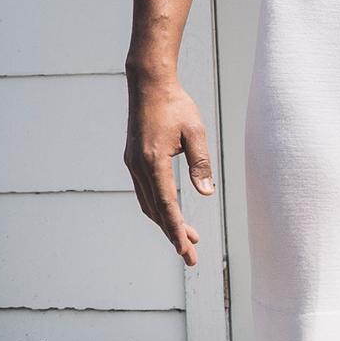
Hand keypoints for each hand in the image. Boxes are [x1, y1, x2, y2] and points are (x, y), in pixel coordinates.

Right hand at [123, 70, 216, 265]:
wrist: (148, 85)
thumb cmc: (175, 105)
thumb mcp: (195, 132)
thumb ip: (200, 163)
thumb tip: (206, 192)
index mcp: (153, 161)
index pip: (167, 205)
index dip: (177, 230)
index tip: (186, 250)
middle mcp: (138, 166)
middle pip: (156, 211)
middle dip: (173, 234)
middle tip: (191, 255)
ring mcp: (133, 164)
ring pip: (148, 204)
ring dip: (166, 223)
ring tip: (188, 238)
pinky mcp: (133, 160)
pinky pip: (145, 192)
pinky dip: (158, 208)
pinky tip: (172, 213)